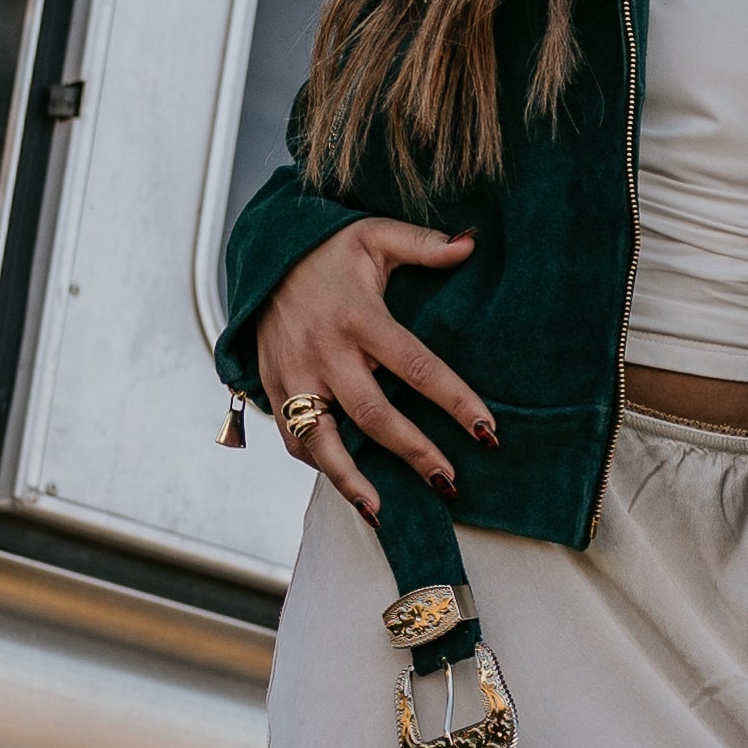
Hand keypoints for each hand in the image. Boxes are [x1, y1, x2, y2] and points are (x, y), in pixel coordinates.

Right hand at [256, 220, 493, 527]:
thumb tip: (472, 243)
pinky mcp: (274, 387)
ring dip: (351, 480)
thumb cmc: (328, 250)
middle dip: (413, 452)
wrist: (261, 256)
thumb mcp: (374, 236)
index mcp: (358, 316)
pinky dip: (319, 465)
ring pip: (323, 439)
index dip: (454, 400)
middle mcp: (325, 351)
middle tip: (449, 480)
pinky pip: (294, 438)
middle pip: (373, 414)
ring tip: (382, 511)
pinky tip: (348, 486)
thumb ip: (423, 245)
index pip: (415, 365)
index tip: (487, 430)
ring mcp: (295, 374)